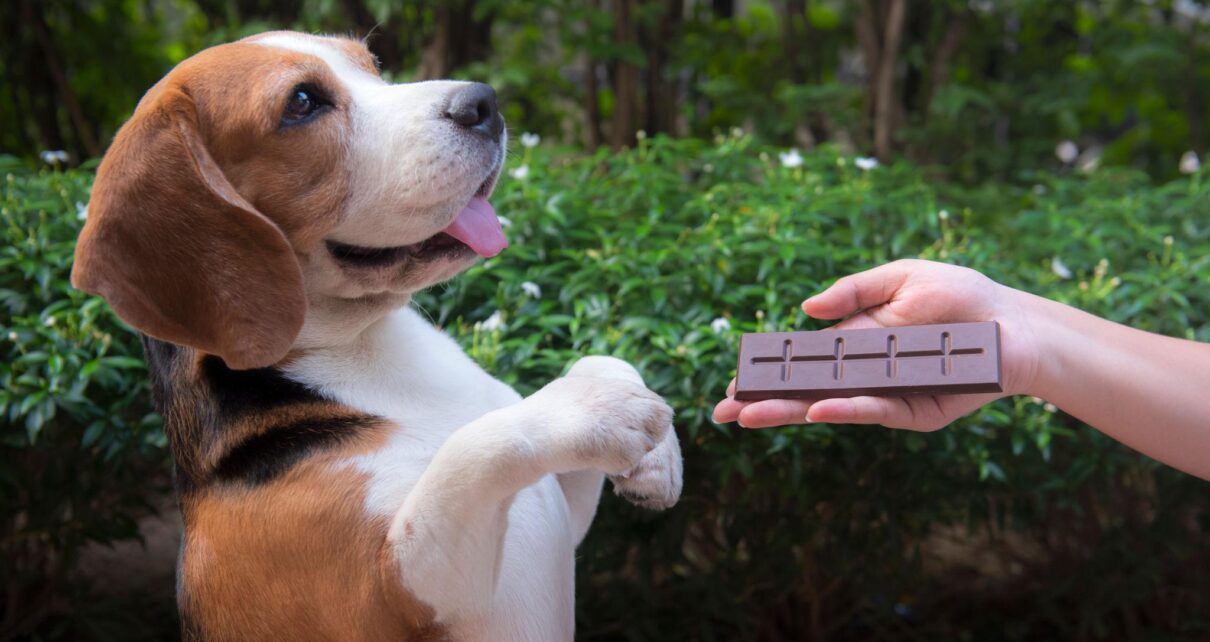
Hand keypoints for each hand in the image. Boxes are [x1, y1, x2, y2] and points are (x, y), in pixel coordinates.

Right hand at [712, 259, 1041, 429]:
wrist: (1017, 324)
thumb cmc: (963, 297)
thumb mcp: (902, 277)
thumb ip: (855, 291)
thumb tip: (806, 310)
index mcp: (855, 342)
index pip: (801, 362)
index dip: (768, 372)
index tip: (733, 382)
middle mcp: (866, 374)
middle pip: (806, 390)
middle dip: (765, 400)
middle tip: (724, 412)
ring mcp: (888, 396)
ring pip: (831, 406)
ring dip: (791, 411)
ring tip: (751, 416)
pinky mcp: (916, 412)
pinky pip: (876, 410)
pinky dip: (846, 410)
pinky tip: (815, 410)